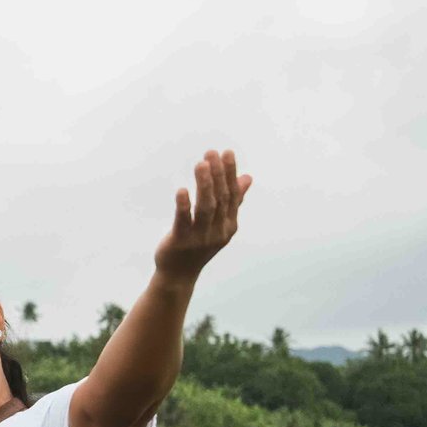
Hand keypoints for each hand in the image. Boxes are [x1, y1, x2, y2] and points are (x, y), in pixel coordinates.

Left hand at [151, 149, 251, 280]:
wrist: (179, 274)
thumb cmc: (198, 245)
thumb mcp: (219, 223)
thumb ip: (233, 201)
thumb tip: (247, 177)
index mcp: (229, 224)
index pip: (232, 194)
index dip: (230, 173)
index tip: (226, 152)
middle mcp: (218, 230)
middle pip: (220, 198)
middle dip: (218, 174)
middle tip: (211, 152)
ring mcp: (201, 237)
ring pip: (206, 207)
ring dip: (204, 184)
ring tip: (201, 164)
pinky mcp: (181, 242)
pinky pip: (183, 221)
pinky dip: (184, 205)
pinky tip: (181, 190)